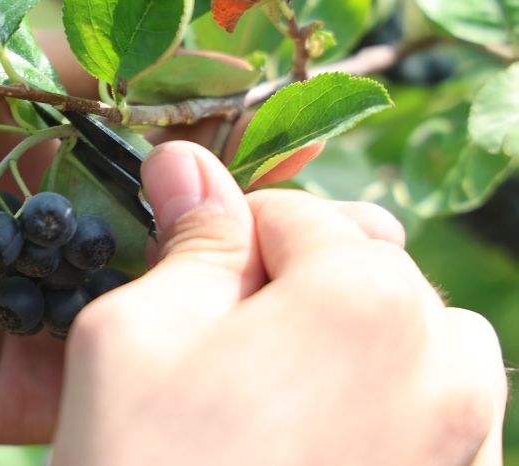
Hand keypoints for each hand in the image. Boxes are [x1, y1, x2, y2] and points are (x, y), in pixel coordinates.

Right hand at [52, 141, 505, 465]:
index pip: (298, 213)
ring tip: (269, 404)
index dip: (228, 240)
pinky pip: (436, 422)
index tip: (186, 281)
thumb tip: (188, 161)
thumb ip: (186, 239)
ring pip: (416, 346)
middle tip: (218, 353)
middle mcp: (447, 367)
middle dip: (295, 291)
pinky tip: (304, 453)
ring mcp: (466, 448)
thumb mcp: (132, 334)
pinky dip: (380, 413)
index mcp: (367, 299)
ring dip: (350, 348)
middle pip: (366, 273)